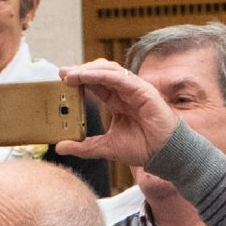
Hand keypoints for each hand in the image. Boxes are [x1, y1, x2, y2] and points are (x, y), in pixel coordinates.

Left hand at [54, 60, 178, 164]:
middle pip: (100, 73)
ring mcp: (134, 89)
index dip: (79, 81)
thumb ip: (84, 147)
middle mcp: (125, 92)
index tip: (61, 81)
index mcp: (117, 101)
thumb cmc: (143, 149)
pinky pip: (119, 77)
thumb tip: (60, 147)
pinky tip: (87, 76)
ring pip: (108, 70)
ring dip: (88, 70)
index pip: (95, 84)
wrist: (165, 155)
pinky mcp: (143, 90)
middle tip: (62, 73)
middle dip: (80, 71)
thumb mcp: (106, 147)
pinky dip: (101, 75)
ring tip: (71, 74)